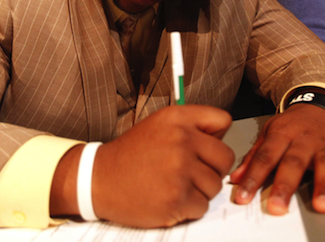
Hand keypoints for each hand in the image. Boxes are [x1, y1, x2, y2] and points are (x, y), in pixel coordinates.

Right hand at [52, 105, 234, 226]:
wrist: (99, 179)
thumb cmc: (131, 154)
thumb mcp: (158, 125)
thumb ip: (190, 126)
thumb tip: (221, 138)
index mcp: (176, 118)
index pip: (222, 120)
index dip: (216, 136)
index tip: (202, 146)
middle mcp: (181, 140)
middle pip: (225, 158)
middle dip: (212, 168)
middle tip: (189, 172)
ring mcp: (179, 170)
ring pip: (215, 185)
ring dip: (200, 190)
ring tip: (174, 185)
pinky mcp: (177, 199)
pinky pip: (202, 206)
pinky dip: (189, 208)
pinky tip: (169, 198)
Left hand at [230, 104, 324, 213]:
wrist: (318, 104)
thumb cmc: (291, 124)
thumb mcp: (268, 133)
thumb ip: (253, 156)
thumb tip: (235, 178)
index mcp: (281, 135)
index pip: (264, 158)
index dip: (253, 177)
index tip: (244, 197)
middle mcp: (303, 140)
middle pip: (293, 163)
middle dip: (285, 185)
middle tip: (278, 206)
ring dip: (324, 186)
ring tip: (322, 205)